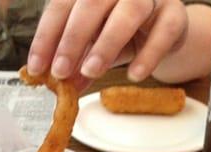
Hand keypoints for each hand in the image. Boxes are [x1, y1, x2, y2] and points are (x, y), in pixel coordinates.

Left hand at [27, 0, 187, 89]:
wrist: (158, 32)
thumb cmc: (113, 33)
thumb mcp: (86, 45)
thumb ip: (71, 61)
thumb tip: (53, 84)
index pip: (61, 6)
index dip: (45, 37)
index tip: (36, 67)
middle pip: (92, 3)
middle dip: (72, 39)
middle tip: (59, 71)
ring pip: (130, 11)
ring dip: (106, 43)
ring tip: (90, 71)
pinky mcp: (174, 13)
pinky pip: (166, 29)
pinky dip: (149, 54)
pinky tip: (134, 74)